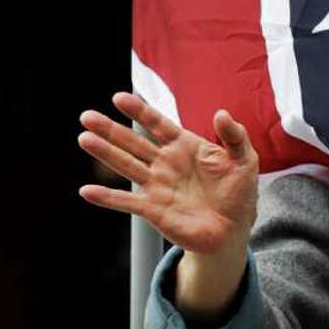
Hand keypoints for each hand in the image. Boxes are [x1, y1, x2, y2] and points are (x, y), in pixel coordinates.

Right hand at [79, 91, 258, 257]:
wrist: (233, 231)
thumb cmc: (238, 193)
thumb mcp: (244, 159)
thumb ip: (234, 135)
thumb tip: (221, 113)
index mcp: (183, 146)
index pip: (157, 124)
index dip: (139, 111)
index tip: (119, 98)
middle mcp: (165, 164)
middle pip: (133, 142)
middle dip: (110, 129)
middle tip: (86, 117)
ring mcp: (157, 187)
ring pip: (126, 166)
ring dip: (105, 153)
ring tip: (84, 138)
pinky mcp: (153, 210)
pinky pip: (126, 203)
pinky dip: (107, 197)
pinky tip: (87, 191)